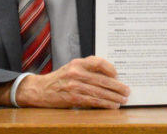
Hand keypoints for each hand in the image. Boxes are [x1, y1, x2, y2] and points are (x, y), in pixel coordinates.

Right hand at [15, 56, 129, 108]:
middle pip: (102, 79)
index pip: (99, 62)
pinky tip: (112, 106)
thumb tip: (110, 74)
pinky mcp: (73, 98)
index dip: (110, 68)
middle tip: (127, 90)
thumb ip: (88, 68)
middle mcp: (76, 73)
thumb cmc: (59, 78)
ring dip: (113, 97)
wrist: (40, 90)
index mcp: (77, 63)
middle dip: (117, 86)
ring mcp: (74, 86)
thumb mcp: (72, 67)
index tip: (118, 75)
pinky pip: (93, 101)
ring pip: (99, 92)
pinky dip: (104, 104)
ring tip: (123, 100)